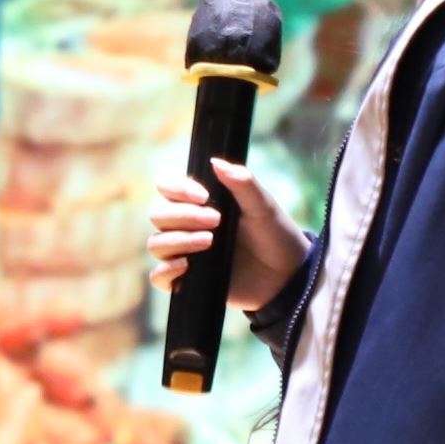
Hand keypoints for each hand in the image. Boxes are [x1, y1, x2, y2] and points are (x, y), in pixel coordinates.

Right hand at [148, 156, 308, 314]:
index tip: (204, 196)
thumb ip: (243, 183)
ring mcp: (185, 254)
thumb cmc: (274, 235)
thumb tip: (216, 162)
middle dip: (183, 215)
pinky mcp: (187, 281)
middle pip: (158, 214)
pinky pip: (159, 277)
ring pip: (156, 244)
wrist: (287, 275)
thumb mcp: (263, 206)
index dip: (177, 188)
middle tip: (216, 221)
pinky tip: (187, 266)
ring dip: (179, 240)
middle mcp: (187, 226)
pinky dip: (166, 271)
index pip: (167, 187)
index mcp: (200, 203)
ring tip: (210, 242)